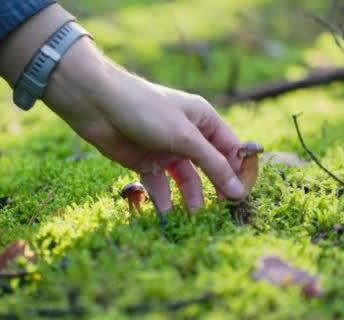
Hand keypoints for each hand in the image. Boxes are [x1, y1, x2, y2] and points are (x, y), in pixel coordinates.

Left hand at [42, 38, 246, 211]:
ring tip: (192, 216)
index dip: (238, 172)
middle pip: (210, 166)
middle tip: (224, 211)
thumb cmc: (146, 110)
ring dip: (190, 197)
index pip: (231, 149)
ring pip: (187, 178)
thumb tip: (237, 190)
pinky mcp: (147, 162)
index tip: (243, 195)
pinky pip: (161, 185)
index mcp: (204, 120)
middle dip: (216, 187)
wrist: (99, 106)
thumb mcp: (184, 136)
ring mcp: (167, 149)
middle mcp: (188, 135)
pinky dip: (164, 198)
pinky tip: (165, 211)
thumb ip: (212, 164)